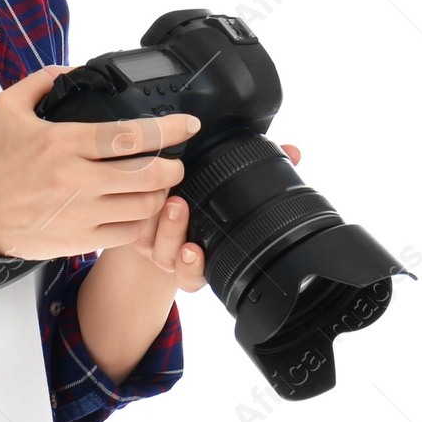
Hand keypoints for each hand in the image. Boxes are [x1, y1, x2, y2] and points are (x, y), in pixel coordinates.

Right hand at [0, 64, 192, 259]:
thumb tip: (70, 69)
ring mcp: (81, 212)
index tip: (187, 125)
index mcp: (63, 142)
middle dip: (173, 166)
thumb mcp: (8, 110)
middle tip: (175, 161)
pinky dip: (140, 221)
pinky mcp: (80, 239)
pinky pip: (128, 233)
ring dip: (159, 194)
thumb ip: (40, 82)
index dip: (167, 129)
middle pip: (148, 173)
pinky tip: (137, 211)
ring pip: (143, 205)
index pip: (130, 134)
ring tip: (158, 186)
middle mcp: (76, 178)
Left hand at [108, 142, 302, 290]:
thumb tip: (293, 150)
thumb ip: (261, 170)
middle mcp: (172, 252)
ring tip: (164, 198)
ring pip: (147, 237)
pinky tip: (140, 193)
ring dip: (154, 219)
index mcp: (197, 252)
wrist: (160, 210)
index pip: (194, 271)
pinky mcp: (129, 221)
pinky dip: (135, 210)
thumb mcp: (228, 188)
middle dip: (173, 232)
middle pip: (169, 255)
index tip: (194, 251)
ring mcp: (150, 238)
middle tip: (178, 206)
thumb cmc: (201, 198)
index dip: (193, 266)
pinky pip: (128, 223)